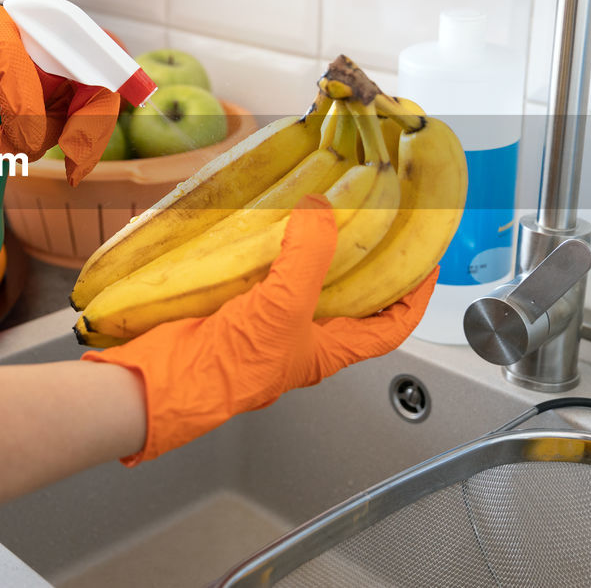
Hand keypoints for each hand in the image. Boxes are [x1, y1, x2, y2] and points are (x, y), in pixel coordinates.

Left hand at [0, 0, 119, 183]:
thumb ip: (25, 95)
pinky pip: (32, 139)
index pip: (103, 73)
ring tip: (3, 140)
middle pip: (87, 109)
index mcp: (60, 39)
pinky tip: (1, 147)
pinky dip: (23, 149)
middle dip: (79, 137)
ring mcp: (33, 91)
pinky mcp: (11, 114)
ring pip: (59, 129)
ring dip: (40, 143)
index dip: (104, 107)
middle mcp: (53, 65)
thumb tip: (32, 143)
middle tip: (72, 165)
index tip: (89, 137)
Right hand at [82, 194, 434, 464]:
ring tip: (320, 213)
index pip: (391, 326)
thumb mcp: (283, 306)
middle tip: (373, 223)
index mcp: (329, 349)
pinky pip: (260, 273)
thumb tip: (320, 210)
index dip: (414, 297)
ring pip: (301, 282)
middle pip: (348, 299)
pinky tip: (264, 226)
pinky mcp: (233, 308)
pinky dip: (267, 249)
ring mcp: (266, 323)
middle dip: (362, 264)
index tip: (426, 263)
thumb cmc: (230, 366)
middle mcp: (302, 337)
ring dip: (311, 251)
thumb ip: (308, 256)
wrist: (165, 380)